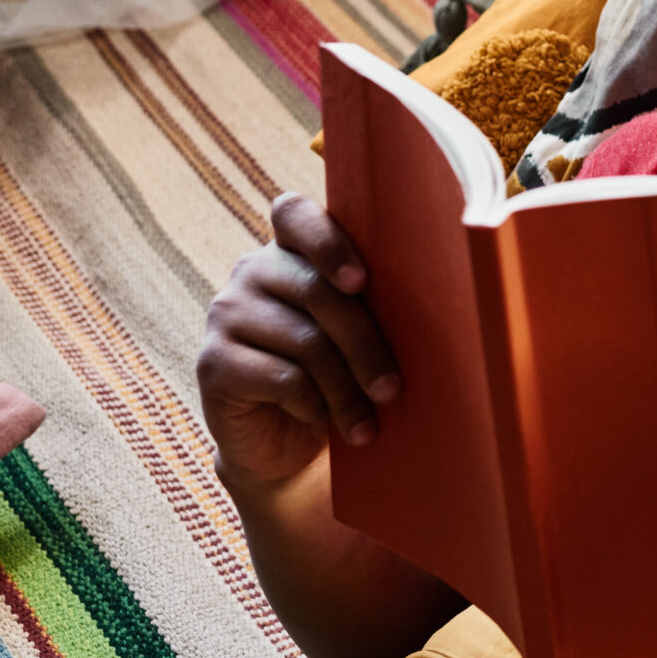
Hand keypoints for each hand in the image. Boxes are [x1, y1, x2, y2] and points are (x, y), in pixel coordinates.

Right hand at [199, 193, 401, 492]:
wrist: (285, 443)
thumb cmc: (340, 376)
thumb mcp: (361, 332)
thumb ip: (376, 301)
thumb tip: (444, 296)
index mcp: (291, 250)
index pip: (294, 213)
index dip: (328, 241)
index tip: (362, 282)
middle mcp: (251, 272)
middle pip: (316, 291)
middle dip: (365, 344)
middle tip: (393, 390)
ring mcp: (226, 314)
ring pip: (305, 342)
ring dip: (347, 389)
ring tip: (368, 424)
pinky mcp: (212, 362)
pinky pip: (281, 378)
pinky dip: (313, 405)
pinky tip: (323, 420)